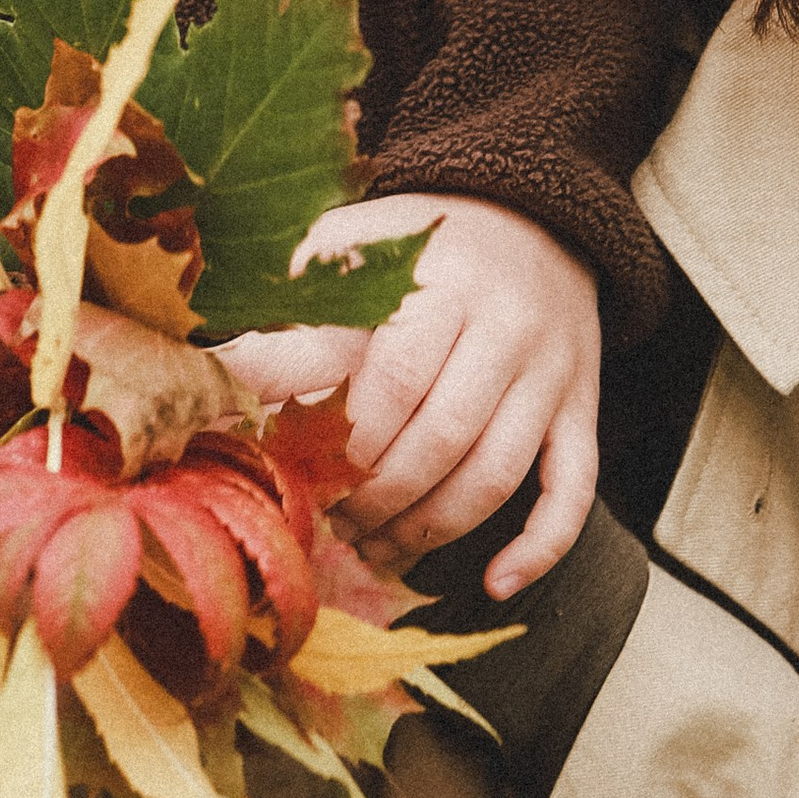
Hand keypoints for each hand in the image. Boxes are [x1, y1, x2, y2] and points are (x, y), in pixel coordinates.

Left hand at [222, 195, 599, 596]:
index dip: (348, 442)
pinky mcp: (581, 408)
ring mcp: (551, 373)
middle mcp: (507, 328)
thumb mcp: (357, 245)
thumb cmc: (422, 242)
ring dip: (432, 528)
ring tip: (377, 550)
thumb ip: (293, 302)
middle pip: (444, 437)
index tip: (304, 473)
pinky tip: (497, 583)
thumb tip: (217, 368)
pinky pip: (572, 488)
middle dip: (379, 495)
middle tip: (333, 521)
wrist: (532, 214)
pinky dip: (540, 544)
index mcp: (445, 284)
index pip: (397, 380)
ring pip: (497, 474)